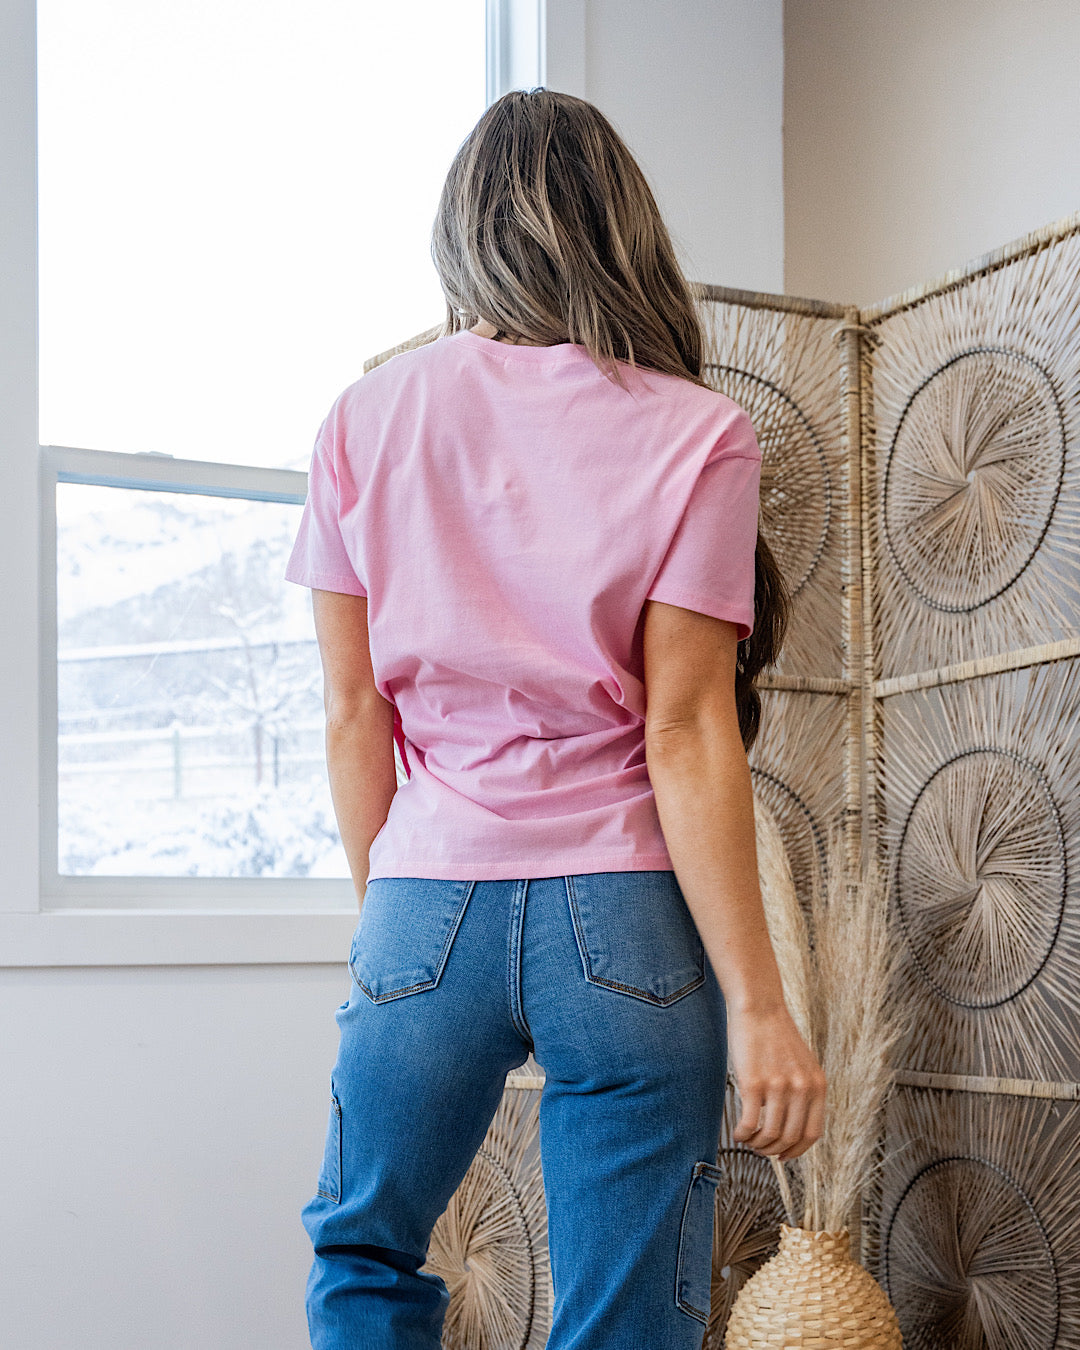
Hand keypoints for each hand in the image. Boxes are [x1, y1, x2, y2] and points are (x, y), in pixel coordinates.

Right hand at [727, 1002, 825, 1160]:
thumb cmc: (775, 1034)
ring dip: (756, 1145)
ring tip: (747, 1140)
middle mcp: (801, 1088)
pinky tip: (737, 1132)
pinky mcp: (753, 1083)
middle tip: (760, 1148)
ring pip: (769, 1135)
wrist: (759, 1006)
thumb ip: (803, 1091)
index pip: (811, 1133)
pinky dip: (742, 1134)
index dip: (796, 1151)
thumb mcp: (802, 1063)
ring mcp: (778, 1086)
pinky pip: (749, 1123)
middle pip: (789, 1138)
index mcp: (817, 1085)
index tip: (783, 1155)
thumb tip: (791, 1126)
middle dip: (772, 1150)